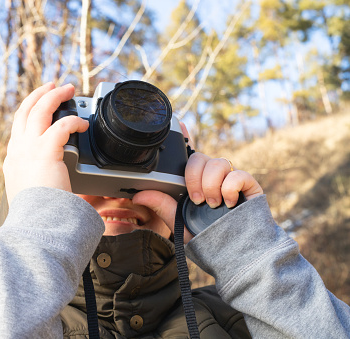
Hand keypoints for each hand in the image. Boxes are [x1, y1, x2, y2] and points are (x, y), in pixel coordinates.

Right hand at [3, 82, 88, 206]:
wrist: (32, 225)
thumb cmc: (36, 215)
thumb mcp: (33, 195)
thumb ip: (42, 184)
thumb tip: (59, 185)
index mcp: (13, 160)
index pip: (19, 128)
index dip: (30, 113)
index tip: (41, 106)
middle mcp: (17, 150)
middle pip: (25, 111)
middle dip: (39, 94)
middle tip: (52, 85)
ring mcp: (28, 148)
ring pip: (39, 109)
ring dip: (54, 95)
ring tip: (68, 89)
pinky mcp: (45, 150)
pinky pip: (61, 125)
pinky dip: (74, 121)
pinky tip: (83, 124)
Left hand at [132, 122, 262, 242]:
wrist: (235, 256)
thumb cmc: (206, 238)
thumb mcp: (178, 223)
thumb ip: (162, 206)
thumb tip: (138, 195)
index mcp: (194, 181)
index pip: (188, 155)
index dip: (184, 137)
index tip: (179, 125)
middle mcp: (212, 177)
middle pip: (200, 157)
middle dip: (193, 177)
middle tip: (195, 199)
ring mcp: (230, 180)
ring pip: (218, 162)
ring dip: (211, 184)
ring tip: (211, 204)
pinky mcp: (249, 186)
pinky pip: (238, 174)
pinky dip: (230, 187)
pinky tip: (228, 203)